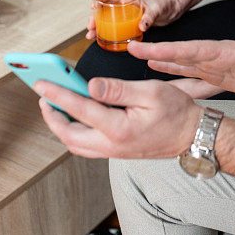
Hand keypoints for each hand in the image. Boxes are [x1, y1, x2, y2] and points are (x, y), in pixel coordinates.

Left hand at [34, 76, 201, 158]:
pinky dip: (74, 131)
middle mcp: (112, 145)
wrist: (192, 135)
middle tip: (43, 96)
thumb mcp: (151, 92)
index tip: (42, 83)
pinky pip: (86, 146)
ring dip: (61, 125)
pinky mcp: (116, 151)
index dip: (57, 94)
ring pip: (75, 143)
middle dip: (51, 115)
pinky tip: (76, 116)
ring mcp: (113, 152)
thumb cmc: (176, 112)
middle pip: (68, 135)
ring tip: (55, 105)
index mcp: (119, 129)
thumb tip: (90, 85)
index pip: (79, 109)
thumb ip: (118, 89)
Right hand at [86, 0, 180, 39]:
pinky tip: (98, 39)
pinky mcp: (128, 23)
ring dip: (97, 26)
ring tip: (90, 35)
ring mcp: (125, 13)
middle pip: (104, 7)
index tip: (94, 6)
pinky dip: (105, 32)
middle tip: (91, 26)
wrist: (172, 11)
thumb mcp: (157, 9)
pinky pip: (113, 26)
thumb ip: (150, 17)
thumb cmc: (165, 4)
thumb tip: (142, 26)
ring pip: (106, 18)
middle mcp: (124, 3)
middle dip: (94, 16)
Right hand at [128, 39, 234, 96]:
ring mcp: (213, 65)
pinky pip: (189, 73)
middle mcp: (215, 56)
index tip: (150, 49)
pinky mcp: (214, 74)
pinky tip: (157, 70)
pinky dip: (171, 70)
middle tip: (130, 45)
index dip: (171, 49)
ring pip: (181, 61)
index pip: (194, 49)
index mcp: (226, 52)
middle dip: (156, 49)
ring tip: (136, 53)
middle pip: (181, 52)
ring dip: (159, 58)